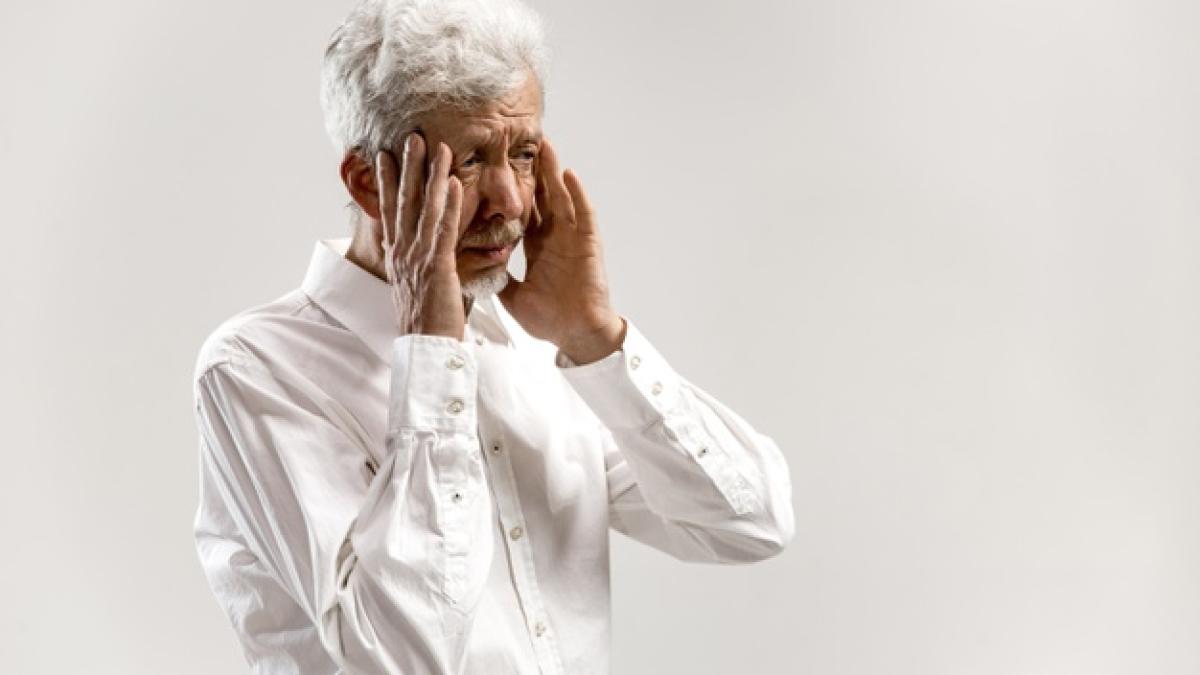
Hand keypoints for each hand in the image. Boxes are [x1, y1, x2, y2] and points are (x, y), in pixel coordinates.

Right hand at [375, 134, 467, 338]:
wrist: (424, 348)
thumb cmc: (426, 322)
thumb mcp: (413, 287)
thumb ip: (414, 265)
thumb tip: (413, 254)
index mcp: (397, 256)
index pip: (391, 210)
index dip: (388, 181)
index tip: (385, 155)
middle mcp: (403, 252)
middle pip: (404, 201)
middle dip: (408, 166)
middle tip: (411, 137)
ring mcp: (418, 258)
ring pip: (425, 208)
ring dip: (431, 175)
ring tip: (438, 147)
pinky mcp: (438, 267)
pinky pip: (444, 229)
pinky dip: (448, 204)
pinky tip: (454, 182)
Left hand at [498, 138, 624, 363]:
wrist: (576, 335)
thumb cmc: (550, 320)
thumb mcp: (513, 296)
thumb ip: (497, 278)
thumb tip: (470, 268)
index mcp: (537, 247)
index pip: (520, 211)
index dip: (507, 191)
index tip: (491, 170)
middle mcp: (555, 237)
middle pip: (540, 196)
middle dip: (530, 170)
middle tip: (517, 143)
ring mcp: (573, 238)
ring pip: (562, 197)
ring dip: (554, 171)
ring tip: (544, 145)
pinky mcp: (589, 244)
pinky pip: (584, 214)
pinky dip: (578, 193)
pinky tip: (568, 173)